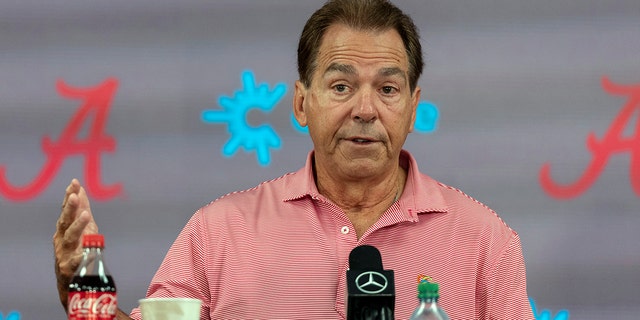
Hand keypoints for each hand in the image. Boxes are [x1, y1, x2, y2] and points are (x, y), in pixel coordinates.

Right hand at [53, 179, 98, 308]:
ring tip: (85, 215)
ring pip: (71, 238)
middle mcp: (62, 238)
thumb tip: (80, 190)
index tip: (74, 183)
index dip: (70, 196)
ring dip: (77, 225)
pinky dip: (81, 256)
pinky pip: (76, 260)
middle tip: (74, 195)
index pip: (67, 209)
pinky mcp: (70, 267)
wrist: (70, 278)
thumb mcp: (80, 228)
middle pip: (65, 221)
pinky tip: (87, 252)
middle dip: (70, 208)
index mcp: (64, 227)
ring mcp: (65, 252)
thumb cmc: (76, 249)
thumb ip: (81, 210)